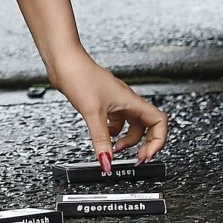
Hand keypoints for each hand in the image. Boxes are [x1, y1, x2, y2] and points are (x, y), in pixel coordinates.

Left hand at [50, 51, 167, 164]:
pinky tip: (102, 134)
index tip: (147, 154)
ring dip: (126, 139)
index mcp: (132, 102)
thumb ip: (101, 139)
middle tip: (135, 157)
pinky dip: (112, 131)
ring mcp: (115, 101)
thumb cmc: (80, 75)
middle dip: (143, 144)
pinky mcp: (103, 102)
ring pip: (130, 124)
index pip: (159, 122)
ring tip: (114, 148)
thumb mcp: (92, 112)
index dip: (158, 141)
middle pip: (146, 126)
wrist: (63, 61)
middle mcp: (127, 101)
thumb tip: (106, 161)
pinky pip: (115, 120)